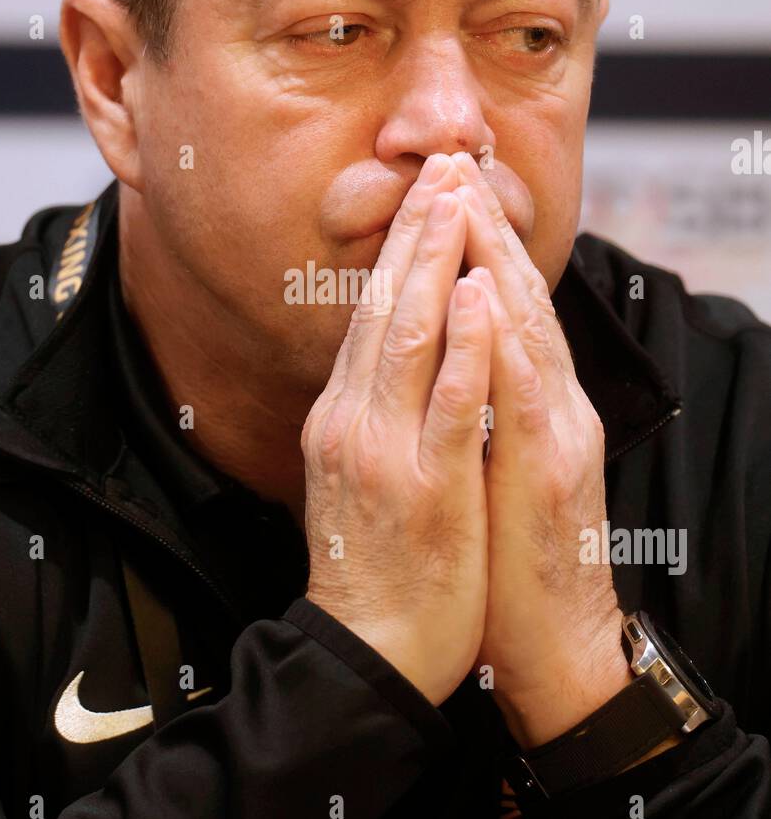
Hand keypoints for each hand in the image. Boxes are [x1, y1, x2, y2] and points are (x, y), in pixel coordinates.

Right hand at [302, 154, 491, 706]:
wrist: (363, 652)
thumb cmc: (369, 570)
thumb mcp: (351, 477)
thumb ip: (366, 415)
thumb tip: (381, 362)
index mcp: (340, 418)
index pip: (371, 315)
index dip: (401, 251)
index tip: (424, 195)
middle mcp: (353, 420)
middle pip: (386, 307)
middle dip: (418, 232)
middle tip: (442, 167)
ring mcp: (386, 450)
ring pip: (411, 336)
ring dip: (438, 263)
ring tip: (457, 200)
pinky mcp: (426, 485)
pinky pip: (448, 403)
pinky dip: (465, 344)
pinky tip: (478, 295)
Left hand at [451, 153, 629, 746]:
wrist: (549, 648)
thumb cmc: (508, 563)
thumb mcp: (493, 470)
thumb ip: (481, 411)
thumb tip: (447, 362)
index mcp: (533, 407)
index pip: (502, 309)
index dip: (474, 246)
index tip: (439, 190)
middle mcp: (551, 407)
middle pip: (516, 299)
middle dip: (481, 228)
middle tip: (451, 161)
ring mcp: (557, 434)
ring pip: (524, 328)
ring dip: (496, 258)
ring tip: (466, 196)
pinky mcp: (551, 472)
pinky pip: (522, 394)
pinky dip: (504, 339)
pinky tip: (490, 294)